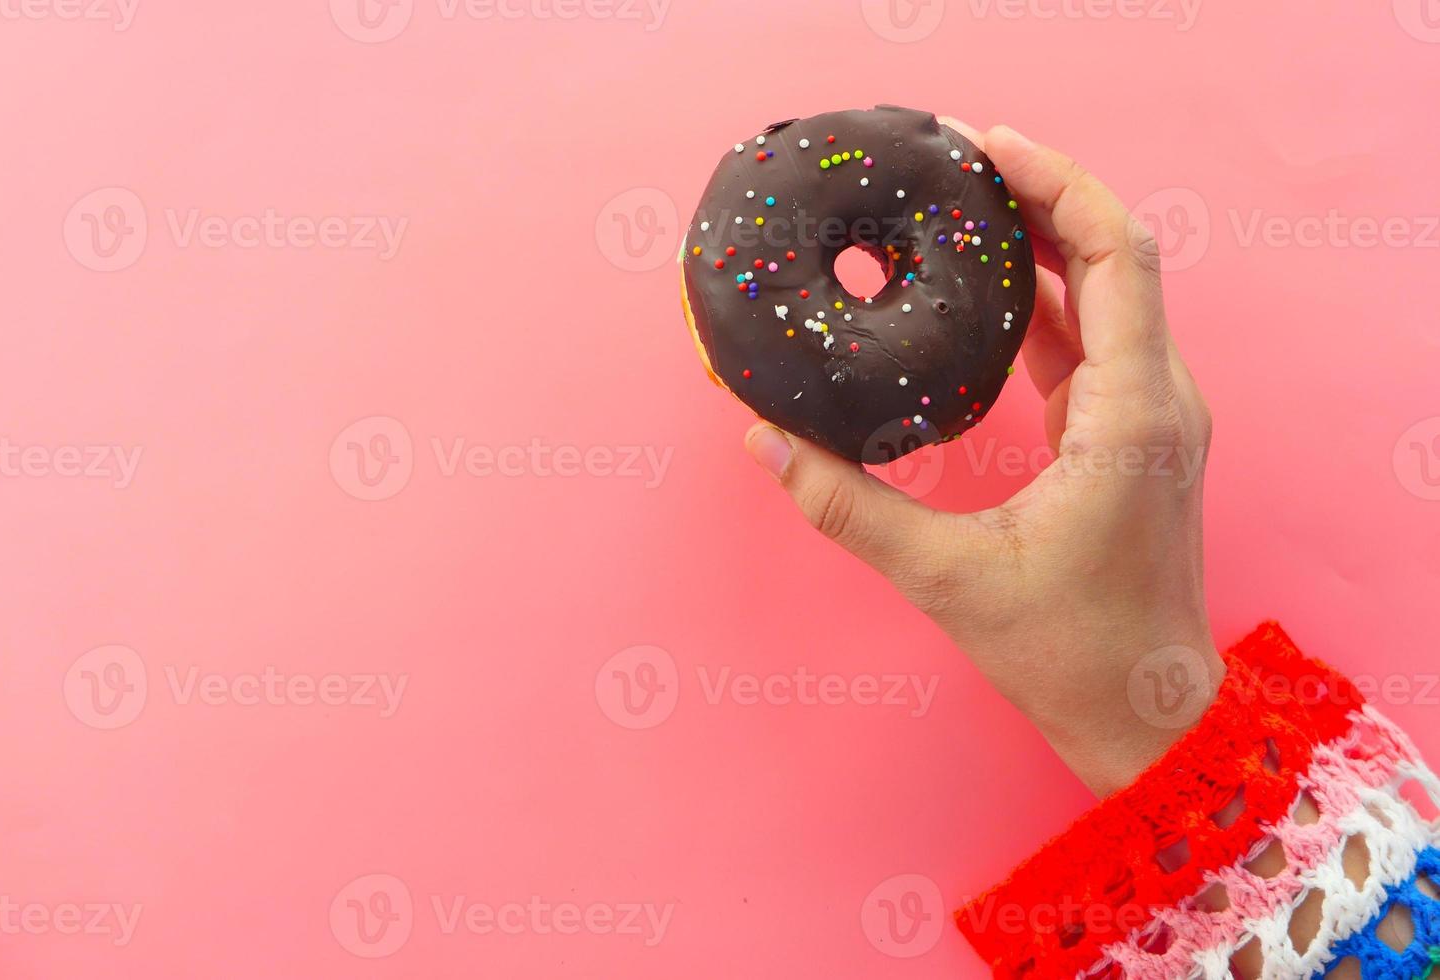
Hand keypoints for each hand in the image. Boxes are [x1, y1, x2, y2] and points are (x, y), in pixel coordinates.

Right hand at [744, 122, 1222, 796]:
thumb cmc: (1071, 654)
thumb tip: (766, 443)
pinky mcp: (1132, 436)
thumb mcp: (947, 580)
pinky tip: (982, 290)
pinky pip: (1092, 341)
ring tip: (962, 209)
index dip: (1057, 185)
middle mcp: (1159, 399)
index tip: (987, 148)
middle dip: (1040, 197)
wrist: (1150, 717)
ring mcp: (1152, 416)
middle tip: (956, 162)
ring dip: (1041, 246)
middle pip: (1111, 256)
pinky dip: (1042, 302)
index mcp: (1133, 415)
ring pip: (1105, 295)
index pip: (1113, 255)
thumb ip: (849, 508)